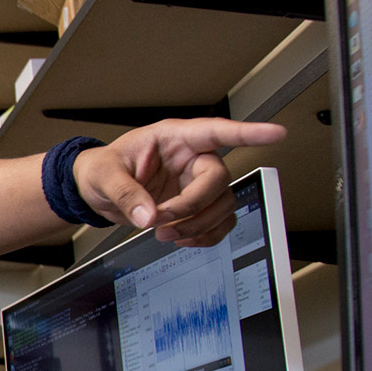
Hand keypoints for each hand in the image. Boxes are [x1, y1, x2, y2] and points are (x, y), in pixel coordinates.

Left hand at [72, 118, 284, 246]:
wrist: (96, 190)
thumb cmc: (101, 169)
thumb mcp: (104, 176)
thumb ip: (126, 194)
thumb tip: (148, 215)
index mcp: (173, 138)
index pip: (216, 131)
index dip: (248, 133)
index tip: (275, 134)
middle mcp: (191, 158)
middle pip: (218, 179)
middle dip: (192, 206)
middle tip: (160, 220)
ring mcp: (196, 182)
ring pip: (222, 204)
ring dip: (197, 225)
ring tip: (164, 233)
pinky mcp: (195, 205)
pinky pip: (217, 222)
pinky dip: (204, 235)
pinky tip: (182, 239)